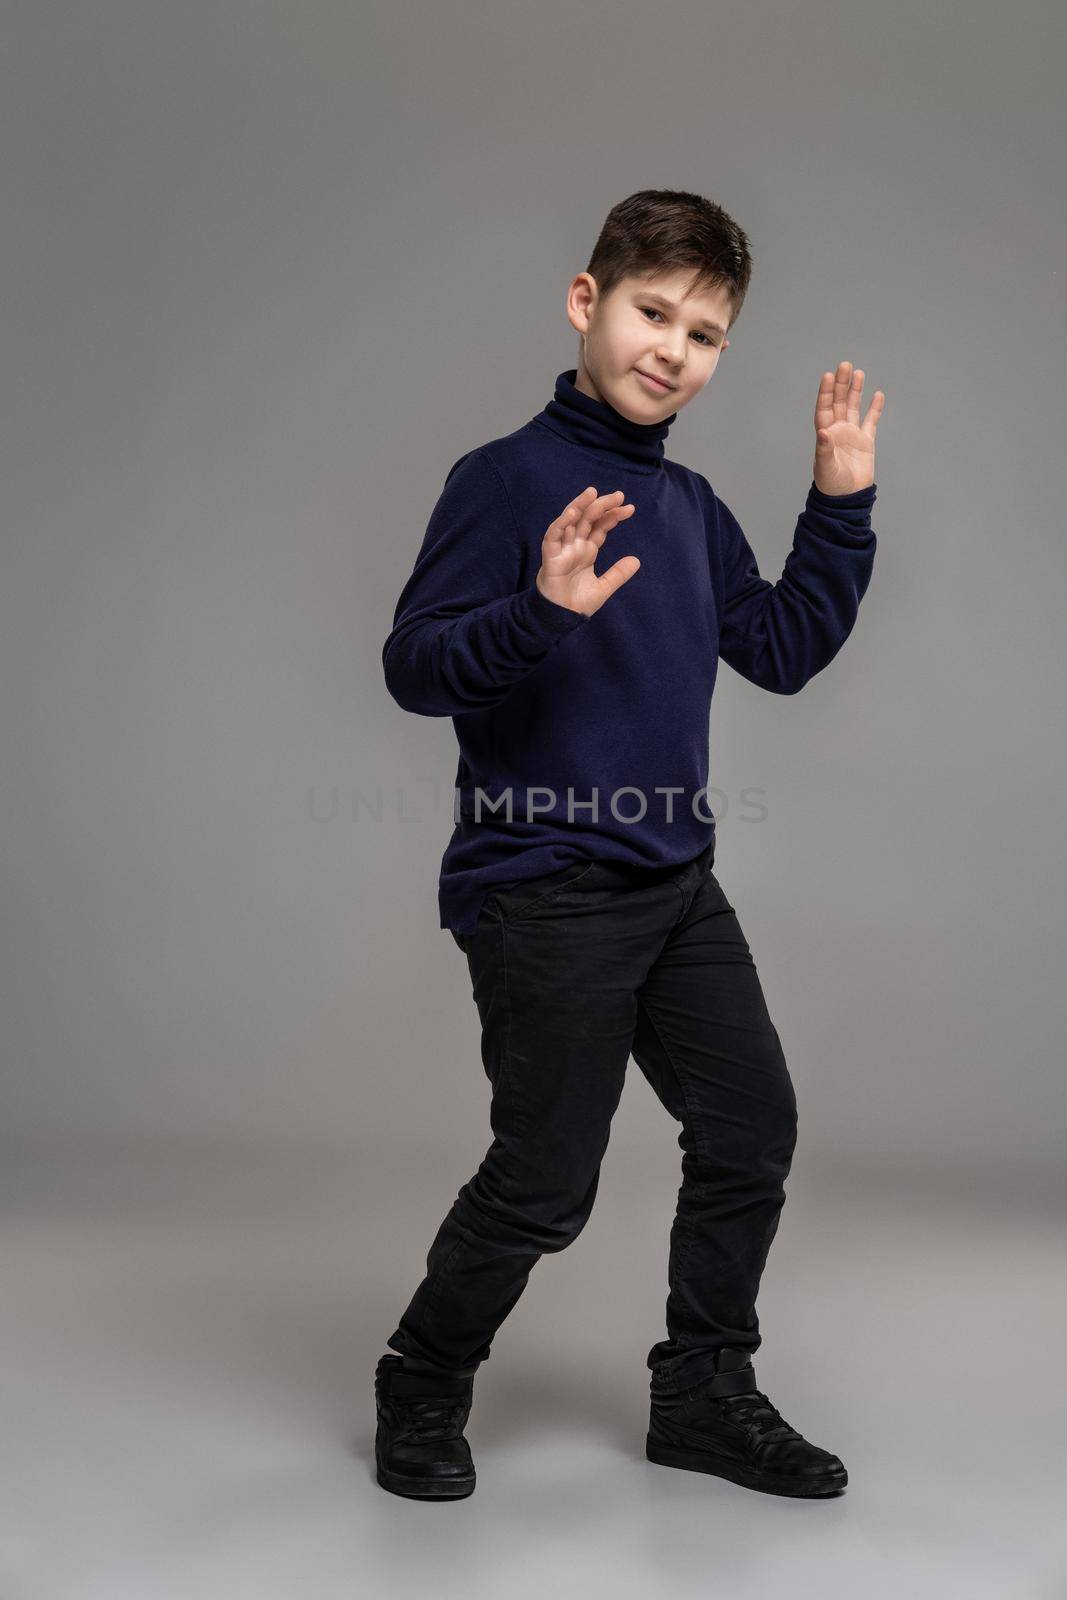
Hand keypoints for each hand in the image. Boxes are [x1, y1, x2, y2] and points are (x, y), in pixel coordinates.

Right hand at [536, 487, 637, 616]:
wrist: (561, 618)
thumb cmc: (577, 603)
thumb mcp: (604, 587)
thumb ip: (618, 574)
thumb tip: (637, 561)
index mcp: (587, 551)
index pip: (600, 527)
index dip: (613, 516)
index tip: (629, 508)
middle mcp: (575, 546)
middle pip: (588, 519)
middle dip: (602, 505)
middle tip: (619, 495)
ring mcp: (562, 549)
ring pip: (570, 521)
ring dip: (580, 506)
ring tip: (593, 493)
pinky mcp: (550, 556)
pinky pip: (553, 535)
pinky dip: (562, 523)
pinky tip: (574, 512)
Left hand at [813, 360, 884, 494]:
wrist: (848, 498)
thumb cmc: (832, 485)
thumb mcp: (825, 467)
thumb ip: (824, 449)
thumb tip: (823, 432)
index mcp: (826, 435)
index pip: (825, 408)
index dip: (826, 393)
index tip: (828, 376)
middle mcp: (838, 431)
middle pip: (840, 403)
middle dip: (842, 385)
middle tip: (845, 365)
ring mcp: (852, 435)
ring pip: (854, 408)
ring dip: (856, 391)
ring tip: (858, 373)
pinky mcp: (866, 442)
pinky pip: (871, 421)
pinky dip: (874, 409)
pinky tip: (877, 395)